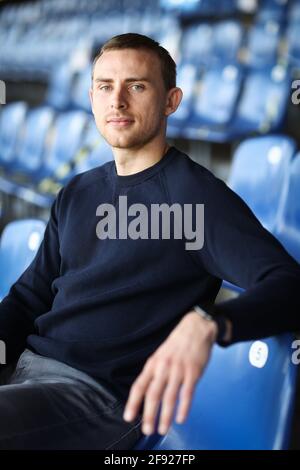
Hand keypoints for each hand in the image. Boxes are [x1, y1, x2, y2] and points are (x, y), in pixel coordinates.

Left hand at [123, 310, 216, 435]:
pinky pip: (187, 393)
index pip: (139, 385)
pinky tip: (180, 418)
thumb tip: (146, 394)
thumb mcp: (160, 355)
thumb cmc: (177, 344)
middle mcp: (164, 367)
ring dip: (165, 416)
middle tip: (147, 429)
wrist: (196, 328)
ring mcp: (179, 370)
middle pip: (153, 394)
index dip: (133, 402)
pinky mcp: (193, 372)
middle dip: (149, 414)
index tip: (128, 416)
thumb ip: (154, 372)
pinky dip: (184, 408)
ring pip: (170, 397)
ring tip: (163, 429)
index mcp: (153, 363)